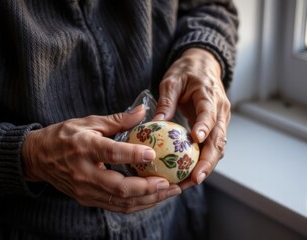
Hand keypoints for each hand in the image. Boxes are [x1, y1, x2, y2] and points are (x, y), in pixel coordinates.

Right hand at [22, 104, 180, 213]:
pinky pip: (115, 206)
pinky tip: (152, 198)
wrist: (37, 158)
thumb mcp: (88, 122)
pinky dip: (136, 204)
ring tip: (168, 192)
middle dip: (148, 188)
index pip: (112, 153)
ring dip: (148, 200)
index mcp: (84, 147)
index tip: (154, 153)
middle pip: (120, 187)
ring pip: (121, 202)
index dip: (134, 155)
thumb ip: (117, 120)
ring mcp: (85, 190)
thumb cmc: (63, 136)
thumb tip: (143, 111)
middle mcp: (84, 173)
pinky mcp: (86, 199)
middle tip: (169, 182)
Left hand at [154, 48, 230, 188]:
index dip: (204, 127)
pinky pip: (213, 145)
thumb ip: (166, 101)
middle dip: (208, 160)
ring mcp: (221, 119)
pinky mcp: (216, 126)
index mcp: (209, 95)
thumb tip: (156, 123)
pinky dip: (204, 160)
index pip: (209, 113)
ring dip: (207, 165)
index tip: (196, 140)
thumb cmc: (187, 71)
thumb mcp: (172, 81)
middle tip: (195, 178)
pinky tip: (192, 172)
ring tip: (191, 182)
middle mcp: (220, 110)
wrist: (204, 65)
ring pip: (218, 146)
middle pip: (218, 139)